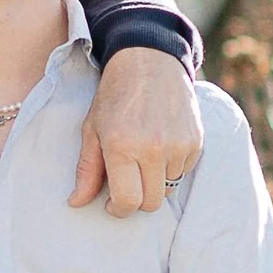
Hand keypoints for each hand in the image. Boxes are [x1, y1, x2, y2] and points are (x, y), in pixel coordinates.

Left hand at [72, 47, 202, 215]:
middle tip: (126, 183)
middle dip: (137, 200)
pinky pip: (184, 172)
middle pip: (151, 203)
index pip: (128, 201)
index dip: (118, 210)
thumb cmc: (114, 97)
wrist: (150, 62)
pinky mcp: (196, 141)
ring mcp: (179, 145)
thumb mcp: (92, 130)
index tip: (112, 205)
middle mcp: (154, 149)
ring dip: (155, 183)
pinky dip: (171, 169)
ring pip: (169, 190)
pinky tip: (159, 147)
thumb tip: (76, 202)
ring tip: (142, 158)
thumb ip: (86, 170)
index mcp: (122, 147)